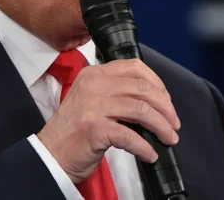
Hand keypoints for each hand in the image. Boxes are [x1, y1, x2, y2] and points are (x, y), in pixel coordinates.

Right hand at [37, 59, 179, 183]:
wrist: (49, 156)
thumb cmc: (74, 132)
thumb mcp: (93, 101)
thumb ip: (118, 93)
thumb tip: (156, 102)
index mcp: (95, 74)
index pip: (135, 67)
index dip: (157, 83)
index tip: (167, 100)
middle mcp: (94, 85)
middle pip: (143, 89)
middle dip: (165, 108)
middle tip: (173, 124)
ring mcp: (94, 105)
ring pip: (142, 110)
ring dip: (161, 126)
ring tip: (168, 138)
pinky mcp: (95, 128)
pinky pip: (131, 135)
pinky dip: (145, 146)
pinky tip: (150, 154)